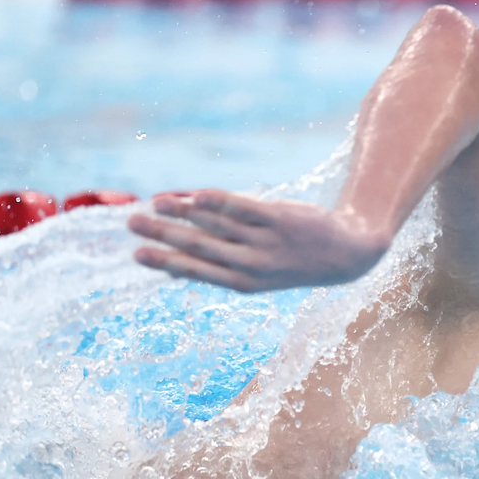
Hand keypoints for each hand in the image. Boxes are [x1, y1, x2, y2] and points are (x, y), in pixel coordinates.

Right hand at [128, 190, 390, 292]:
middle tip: (132, 223)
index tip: (137, 254)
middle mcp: (253, 265)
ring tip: (155, 202)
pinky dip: (218, 202)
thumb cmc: (294, 261)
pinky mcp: (280, 219)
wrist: (347, 254)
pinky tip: (195, 194)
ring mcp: (266, 242)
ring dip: (183, 213)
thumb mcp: (261, 273)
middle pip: (200, 247)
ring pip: (217, 226)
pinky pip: (244, 208)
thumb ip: (224, 263)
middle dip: (164, 235)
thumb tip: (178, 261)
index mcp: (245, 283)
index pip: (198, 271)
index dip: (167, 262)